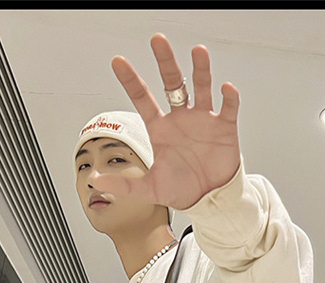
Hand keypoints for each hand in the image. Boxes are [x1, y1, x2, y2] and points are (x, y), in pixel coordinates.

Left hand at [92, 34, 240, 210]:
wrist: (210, 200)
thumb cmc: (182, 190)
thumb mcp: (150, 189)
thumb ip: (124, 185)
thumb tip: (95, 180)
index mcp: (161, 129)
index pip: (142, 98)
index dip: (130, 80)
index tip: (118, 61)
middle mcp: (181, 118)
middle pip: (173, 82)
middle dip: (166, 61)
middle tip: (158, 41)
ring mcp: (203, 120)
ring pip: (201, 87)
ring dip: (200, 69)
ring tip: (198, 52)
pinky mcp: (224, 127)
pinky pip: (228, 107)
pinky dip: (228, 97)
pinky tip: (225, 88)